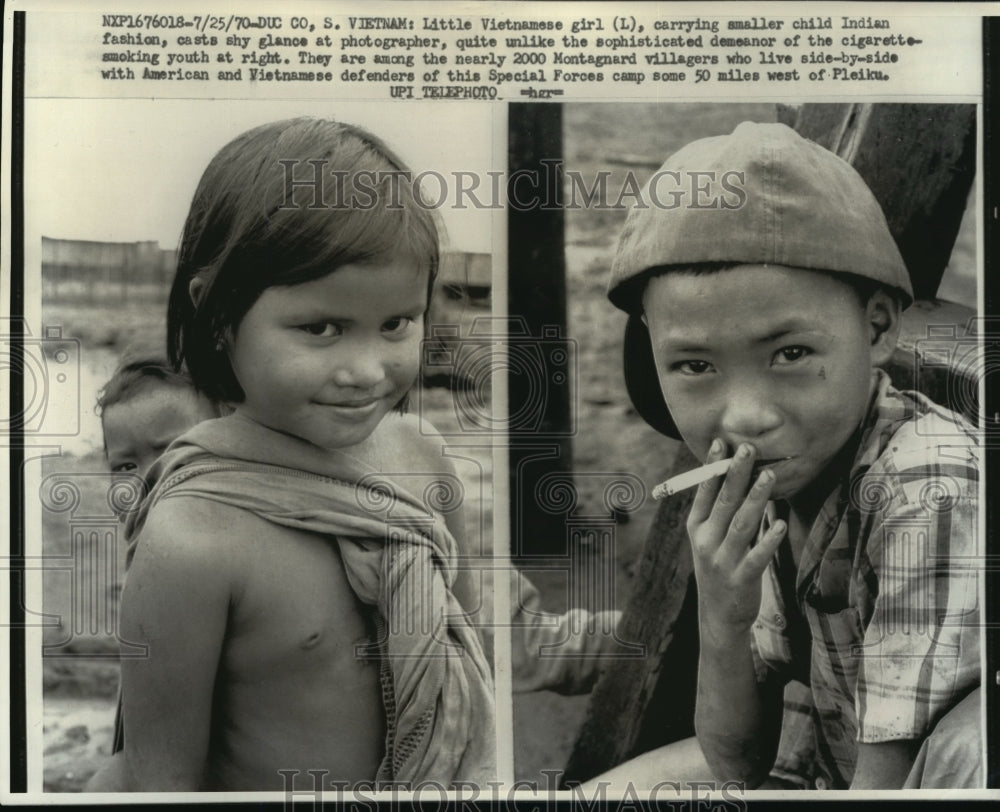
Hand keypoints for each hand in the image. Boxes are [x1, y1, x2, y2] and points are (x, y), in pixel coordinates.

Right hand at [687, 439, 785, 637]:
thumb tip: (739, 474)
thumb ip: (720, 512)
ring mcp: (722, 561)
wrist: (718, 616)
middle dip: (736, 474)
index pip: (704, 492)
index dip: (712, 467)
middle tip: (748, 449)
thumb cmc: (718, 567)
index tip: (721, 443)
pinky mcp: (742, 579)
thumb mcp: (708, 539)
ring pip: (742, 524)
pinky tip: (780, 523)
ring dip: (756, 498)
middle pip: (723, 503)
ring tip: (769, 475)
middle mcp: (705, 541)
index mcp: (696, 527)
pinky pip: (757, 556)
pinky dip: (769, 539)